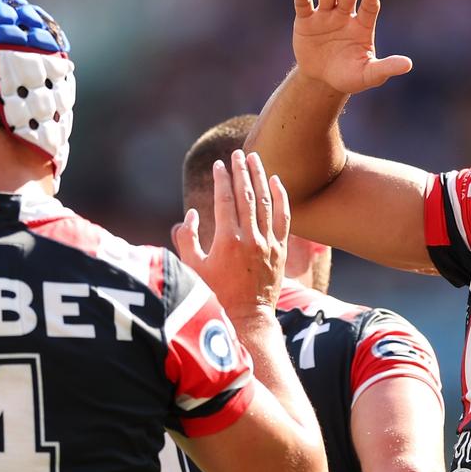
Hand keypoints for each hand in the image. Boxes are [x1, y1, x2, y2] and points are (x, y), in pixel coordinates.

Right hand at [173, 151, 289, 319]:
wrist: (246, 317)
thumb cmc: (214, 294)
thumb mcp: (192, 268)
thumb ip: (187, 238)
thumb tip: (190, 214)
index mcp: (226, 241)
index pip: (224, 200)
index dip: (221, 179)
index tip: (218, 165)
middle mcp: (249, 238)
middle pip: (246, 195)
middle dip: (240, 171)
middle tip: (236, 154)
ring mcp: (267, 243)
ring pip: (265, 202)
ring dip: (260, 177)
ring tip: (255, 159)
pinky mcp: (280, 250)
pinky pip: (283, 218)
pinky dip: (281, 198)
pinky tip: (276, 181)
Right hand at [293, 0, 413, 94]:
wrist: (322, 81)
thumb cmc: (349, 76)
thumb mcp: (368, 75)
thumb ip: (386, 68)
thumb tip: (408, 65)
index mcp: (363, 25)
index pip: (369, 8)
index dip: (370, 1)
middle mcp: (345, 15)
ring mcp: (325, 16)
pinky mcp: (306, 21)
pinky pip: (304, 6)